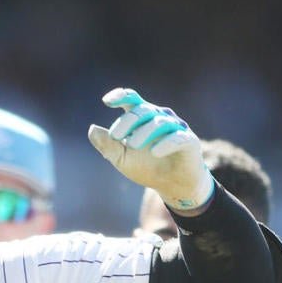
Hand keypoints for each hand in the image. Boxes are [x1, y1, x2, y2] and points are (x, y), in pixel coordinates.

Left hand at [87, 88, 213, 211]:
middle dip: (127, 121)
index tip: (107, 101)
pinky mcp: (189, 142)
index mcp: (142, 118)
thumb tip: (92, 129)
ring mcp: (176, 128)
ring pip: (159, 122)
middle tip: (115, 137)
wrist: (171, 186)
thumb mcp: (122, 158)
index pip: (132, 99)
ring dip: (143, 133)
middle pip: (142, 110)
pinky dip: (166, 143)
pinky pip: (178, 137)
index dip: (120, 96)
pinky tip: (155, 151)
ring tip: (132, 146)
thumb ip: (107, 145)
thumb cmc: (146, 167)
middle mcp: (160, 118)